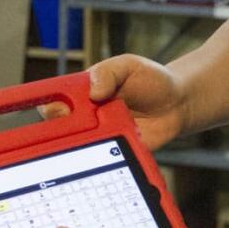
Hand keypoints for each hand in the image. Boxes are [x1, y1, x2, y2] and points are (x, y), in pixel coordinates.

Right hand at [41, 54, 186, 149]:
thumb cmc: (151, 80)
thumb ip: (109, 72)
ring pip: (78, 148)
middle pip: (59, 130)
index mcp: (81, 94)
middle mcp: (85, 118)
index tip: (57, 108)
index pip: (53, 101)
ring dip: (84, 145)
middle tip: (81, 122)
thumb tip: (93, 91)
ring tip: (103, 134)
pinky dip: (103, 160)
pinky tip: (112, 152)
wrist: (178, 103)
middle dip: (62, 129)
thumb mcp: (128, 66)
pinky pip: (102, 162)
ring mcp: (100, 137)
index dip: (50, 106)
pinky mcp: (116, 152)